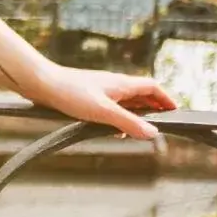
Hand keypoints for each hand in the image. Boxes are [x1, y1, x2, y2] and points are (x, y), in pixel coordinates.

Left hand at [29, 65, 177, 141]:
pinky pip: (112, 106)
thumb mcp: (103, 112)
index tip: (175, 112)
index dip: (165, 99)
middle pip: (141, 95)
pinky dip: (119, 117)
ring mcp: (101, 90)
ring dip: (136, 115)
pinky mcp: (89, 96)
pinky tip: (114, 130)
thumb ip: (128, 123)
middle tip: (161, 126)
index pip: (152, 87)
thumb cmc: (71, 93)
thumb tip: (154, 133)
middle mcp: (114, 85)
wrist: (41, 83)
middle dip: (153, 109)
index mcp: (122, 84)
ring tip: (140, 132)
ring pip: (126, 102)